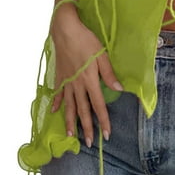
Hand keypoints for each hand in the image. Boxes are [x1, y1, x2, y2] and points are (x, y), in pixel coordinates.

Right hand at [49, 9, 122, 146]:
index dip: (103, 121)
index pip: (98, 105)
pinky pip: (58, 93)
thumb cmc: (86, 40)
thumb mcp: (101, 55)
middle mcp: (77, 85)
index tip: (106, 135)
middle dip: (86, 128)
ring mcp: (66, 81)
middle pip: (82, 110)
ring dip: (70, 121)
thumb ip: (109, 73)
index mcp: (89, 80)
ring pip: (69, 106)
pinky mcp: (59, 76)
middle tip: (90, 144)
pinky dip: (57, 103)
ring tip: (71, 136)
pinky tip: (55, 112)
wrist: (65, 30)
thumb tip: (119, 89)